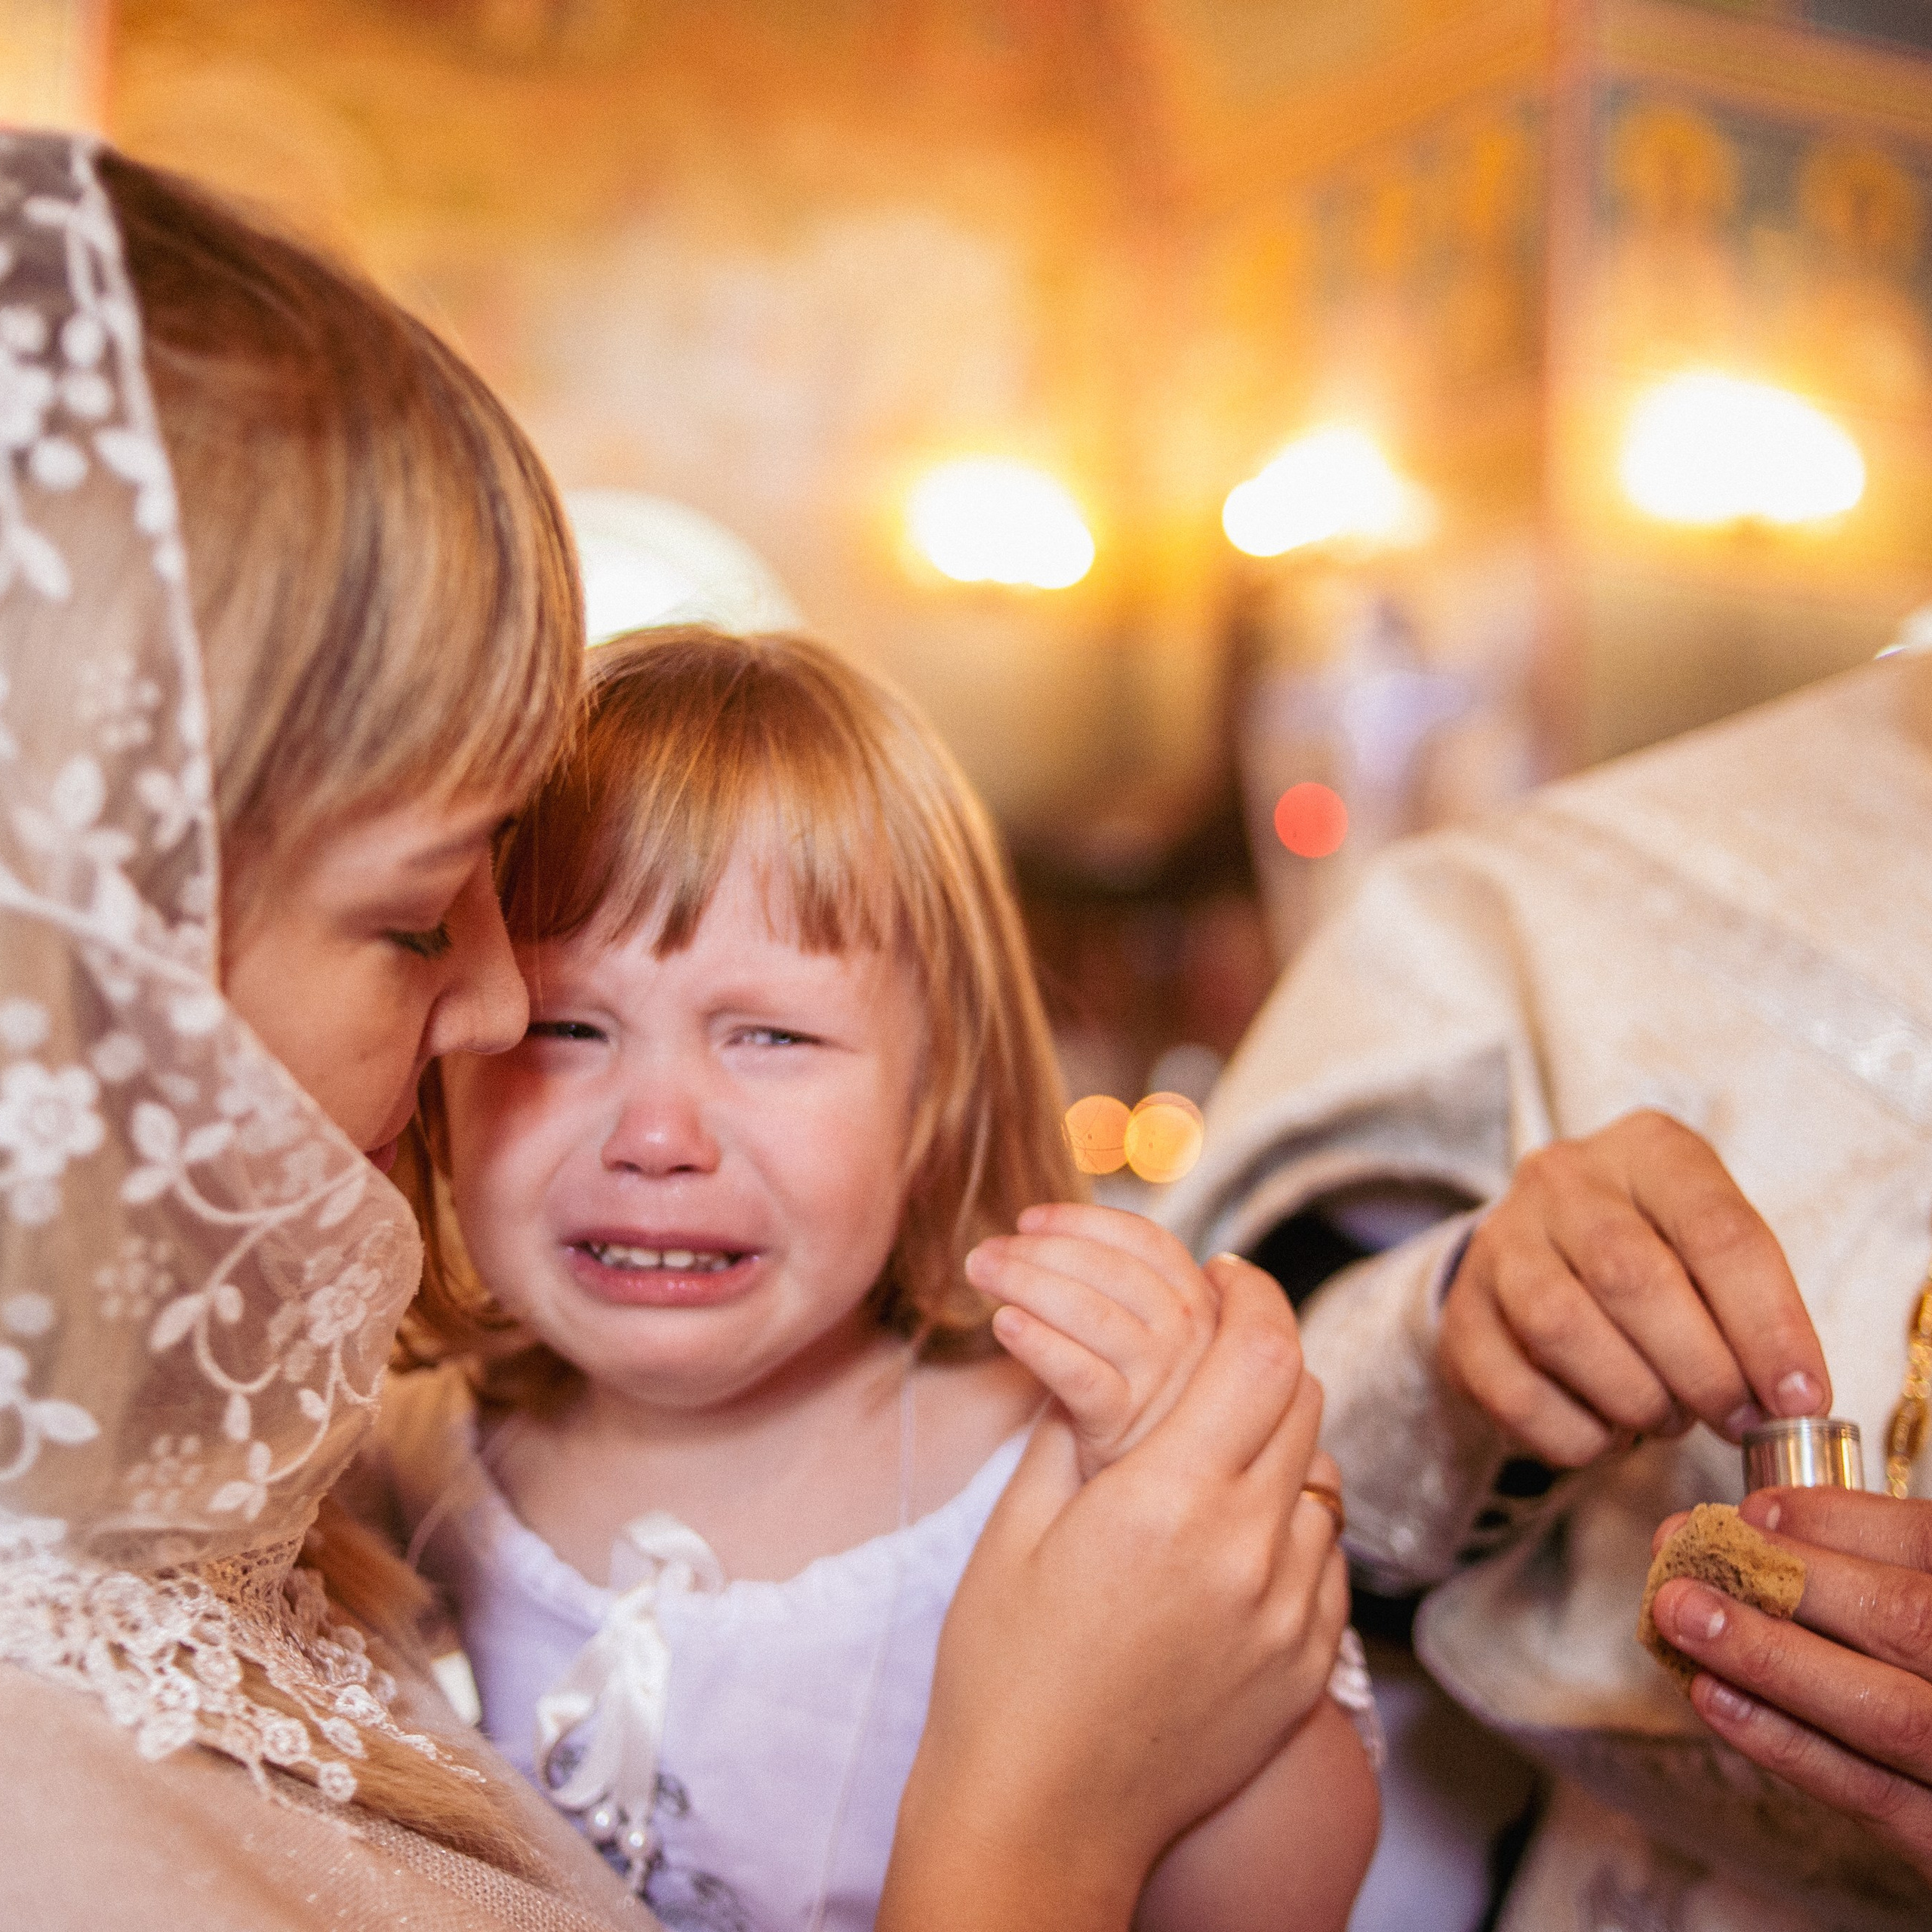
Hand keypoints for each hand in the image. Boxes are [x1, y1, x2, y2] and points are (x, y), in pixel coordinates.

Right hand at [880, 1259, 1349, 1931]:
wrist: (1040, 1819)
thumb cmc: (1004, 1672)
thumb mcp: (1018, 1526)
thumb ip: (1077, 1421)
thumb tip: (1101, 1340)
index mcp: (1168, 1503)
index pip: (1259, 1352)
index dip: (1251, 1293)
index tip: (1227, 1270)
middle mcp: (1249, 1553)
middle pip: (1303, 1398)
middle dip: (1263, 1351)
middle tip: (1217, 1341)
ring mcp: (1290, 1616)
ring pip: (1322, 1474)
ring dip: (1279, 1438)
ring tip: (1214, 1443)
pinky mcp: (1306, 1667)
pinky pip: (1324, 1554)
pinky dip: (1290, 1519)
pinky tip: (1229, 1530)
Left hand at [965, 1202, 1217, 1476]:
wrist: (1133, 1498)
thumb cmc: (1121, 1399)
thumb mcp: (1138, 1336)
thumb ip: (1114, 1286)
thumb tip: (1033, 1230)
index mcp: (1202, 1306)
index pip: (1149, 1242)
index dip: (1085, 1222)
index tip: (1028, 1219)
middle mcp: (1194, 1342)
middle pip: (1115, 1272)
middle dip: (1043, 1250)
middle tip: (986, 1250)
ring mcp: (1164, 1386)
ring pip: (1095, 1316)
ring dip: (1029, 1283)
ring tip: (980, 1271)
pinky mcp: (1127, 1430)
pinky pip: (1081, 1376)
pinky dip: (1040, 1343)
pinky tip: (1003, 1323)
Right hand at [1440, 1110, 1827, 1464]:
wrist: (1547, 1255)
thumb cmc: (1659, 1258)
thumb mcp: (1713, 1251)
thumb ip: (1752, 1309)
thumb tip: (1790, 1403)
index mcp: (1646, 1150)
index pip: (1716, 1231)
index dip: (1768, 1325)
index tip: (1801, 1399)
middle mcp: (1562, 1180)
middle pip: (1631, 1277)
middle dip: (1701, 1369)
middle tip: (1736, 1418)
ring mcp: (1500, 1242)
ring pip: (1561, 1327)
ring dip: (1635, 1397)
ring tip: (1668, 1416)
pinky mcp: (1462, 1315)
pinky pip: (1513, 1390)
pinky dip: (1575, 1433)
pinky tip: (1607, 1431)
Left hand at [1649, 1488, 1931, 1881]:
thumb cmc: (1920, 1665)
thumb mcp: (1918, 1600)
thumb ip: (1878, 1565)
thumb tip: (1764, 1524)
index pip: (1927, 1544)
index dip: (1839, 1522)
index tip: (1754, 1512)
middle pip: (1905, 1620)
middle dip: (1785, 1580)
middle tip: (1685, 1551)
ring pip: (1884, 1713)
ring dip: (1767, 1657)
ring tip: (1680, 1614)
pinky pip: (1871, 1795)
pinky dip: (1785, 1741)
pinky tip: (1714, 1695)